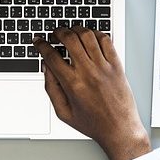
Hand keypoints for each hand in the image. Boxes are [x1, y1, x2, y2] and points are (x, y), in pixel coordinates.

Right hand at [33, 27, 150, 159]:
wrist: (120, 130)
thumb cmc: (93, 123)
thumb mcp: (63, 112)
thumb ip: (51, 88)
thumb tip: (46, 67)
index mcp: (73, 84)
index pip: (51, 56)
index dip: (41, 45)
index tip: (38, 41)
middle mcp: (88, 72)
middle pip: (69, 39)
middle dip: (58, 32)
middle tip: (55, 33)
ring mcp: (104, 67)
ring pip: (87, 35)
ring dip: (76, 29)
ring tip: (71, 31)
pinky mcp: (116, 65)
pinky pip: (106, 40)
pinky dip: (96, 33)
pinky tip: (90, 37)